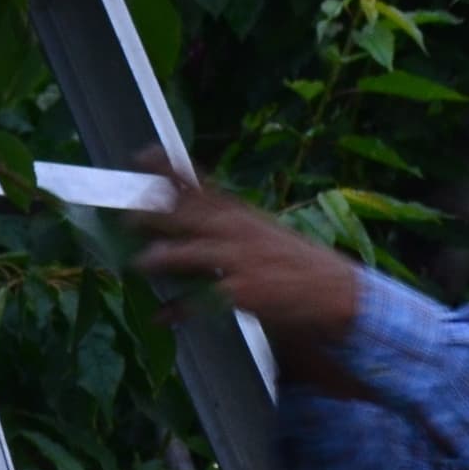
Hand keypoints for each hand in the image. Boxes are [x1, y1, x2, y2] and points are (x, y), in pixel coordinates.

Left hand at [129, 153, 367, 360]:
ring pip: (185, 253)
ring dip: (158, 257)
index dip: (169, 167)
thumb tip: (207, 223)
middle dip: (152, 212)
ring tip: (139, 263)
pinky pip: (199, 300)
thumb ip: (235, 227)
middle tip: (127, 215)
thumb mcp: (269, 234)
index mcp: (243, 216)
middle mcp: (237, 232)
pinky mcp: (242, 292)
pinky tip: (161, 316)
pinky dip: (177, 309)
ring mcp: (239, 260)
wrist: (341, 296)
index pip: (201, 185)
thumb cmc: (305, 268)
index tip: (143, 153)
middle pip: (184, 214)